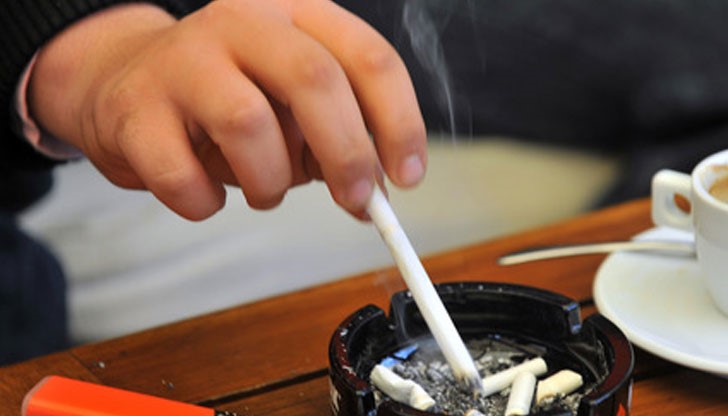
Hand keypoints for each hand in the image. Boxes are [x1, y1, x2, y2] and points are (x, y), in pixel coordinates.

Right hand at [28, 1, 425, 219]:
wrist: (124, 82)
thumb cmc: (226, 97)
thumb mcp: (292, 102)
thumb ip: (338, 136)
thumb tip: (376, 193)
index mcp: (295, 15)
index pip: (368, 58)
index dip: (399, 122)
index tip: (408, 177)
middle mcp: (241, 22)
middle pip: (314, 79)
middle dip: (348, 153)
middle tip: (359, 201)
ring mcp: (184, 60)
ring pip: (250, 125)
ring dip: (270, 181)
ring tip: (264, 188)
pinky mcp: (137, 110)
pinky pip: (186, 177)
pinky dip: (206, 202)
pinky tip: (206, 193)